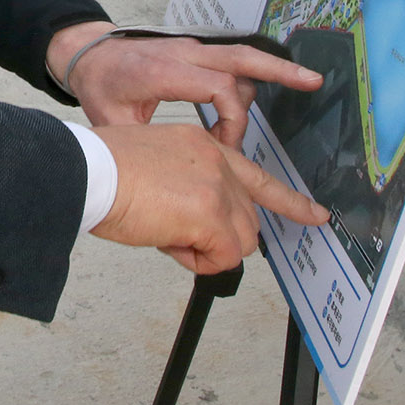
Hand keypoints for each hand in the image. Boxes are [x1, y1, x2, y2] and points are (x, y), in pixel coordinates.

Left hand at [48, 23, 322, 146]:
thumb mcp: (114, 122)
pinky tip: (278, 78)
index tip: (226, 148)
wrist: (86, 52)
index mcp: (164, 71)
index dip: (232, 121)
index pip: (217, 88)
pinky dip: (256, 67)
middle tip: (313, 82)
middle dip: (280, 70)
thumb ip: (145, 148)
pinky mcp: (195, 52)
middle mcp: (184, 54)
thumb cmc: (100, 86)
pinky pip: (232, 57)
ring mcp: (192, 49)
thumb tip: (169, 186)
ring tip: (306, 82)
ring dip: (273, 69)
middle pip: (241, 57)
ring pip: (241, 54)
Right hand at [91, 123, 328, 272]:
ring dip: (205, 249)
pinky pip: (222, 258)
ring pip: (240, 241)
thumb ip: (185, 186)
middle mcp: (216, 159)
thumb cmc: (103, 171)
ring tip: (165, 233)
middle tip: (177, 236)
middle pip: (248, 220)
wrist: (88, 171)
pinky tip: (167, 240)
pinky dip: (196, 260)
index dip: (288, 201)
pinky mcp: (210, 213)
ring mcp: (217, 185)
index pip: (256, 174)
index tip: (315, 214)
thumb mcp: (154, 166)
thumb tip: (197, 227)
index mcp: (202, 144)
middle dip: (220, 239)